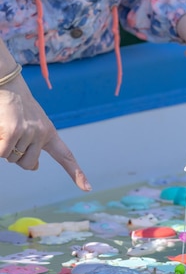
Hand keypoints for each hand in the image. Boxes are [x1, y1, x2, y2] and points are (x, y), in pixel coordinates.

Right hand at [0, 76, 91, 191]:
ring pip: (11, 159)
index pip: (66, 157)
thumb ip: (35, 147)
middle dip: (16, 158)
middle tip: (11, 136)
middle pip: (27, 165)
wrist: (9, 85)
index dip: (77, 174)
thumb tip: (35, 167)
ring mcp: (30, 132)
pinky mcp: (14, 131)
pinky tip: (0, 129)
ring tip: (5, 127)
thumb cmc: (16, 107)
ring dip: (3, 148)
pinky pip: (2, 153)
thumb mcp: (32, 126)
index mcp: (49, 133)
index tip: (88, 188)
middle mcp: (43, 133)